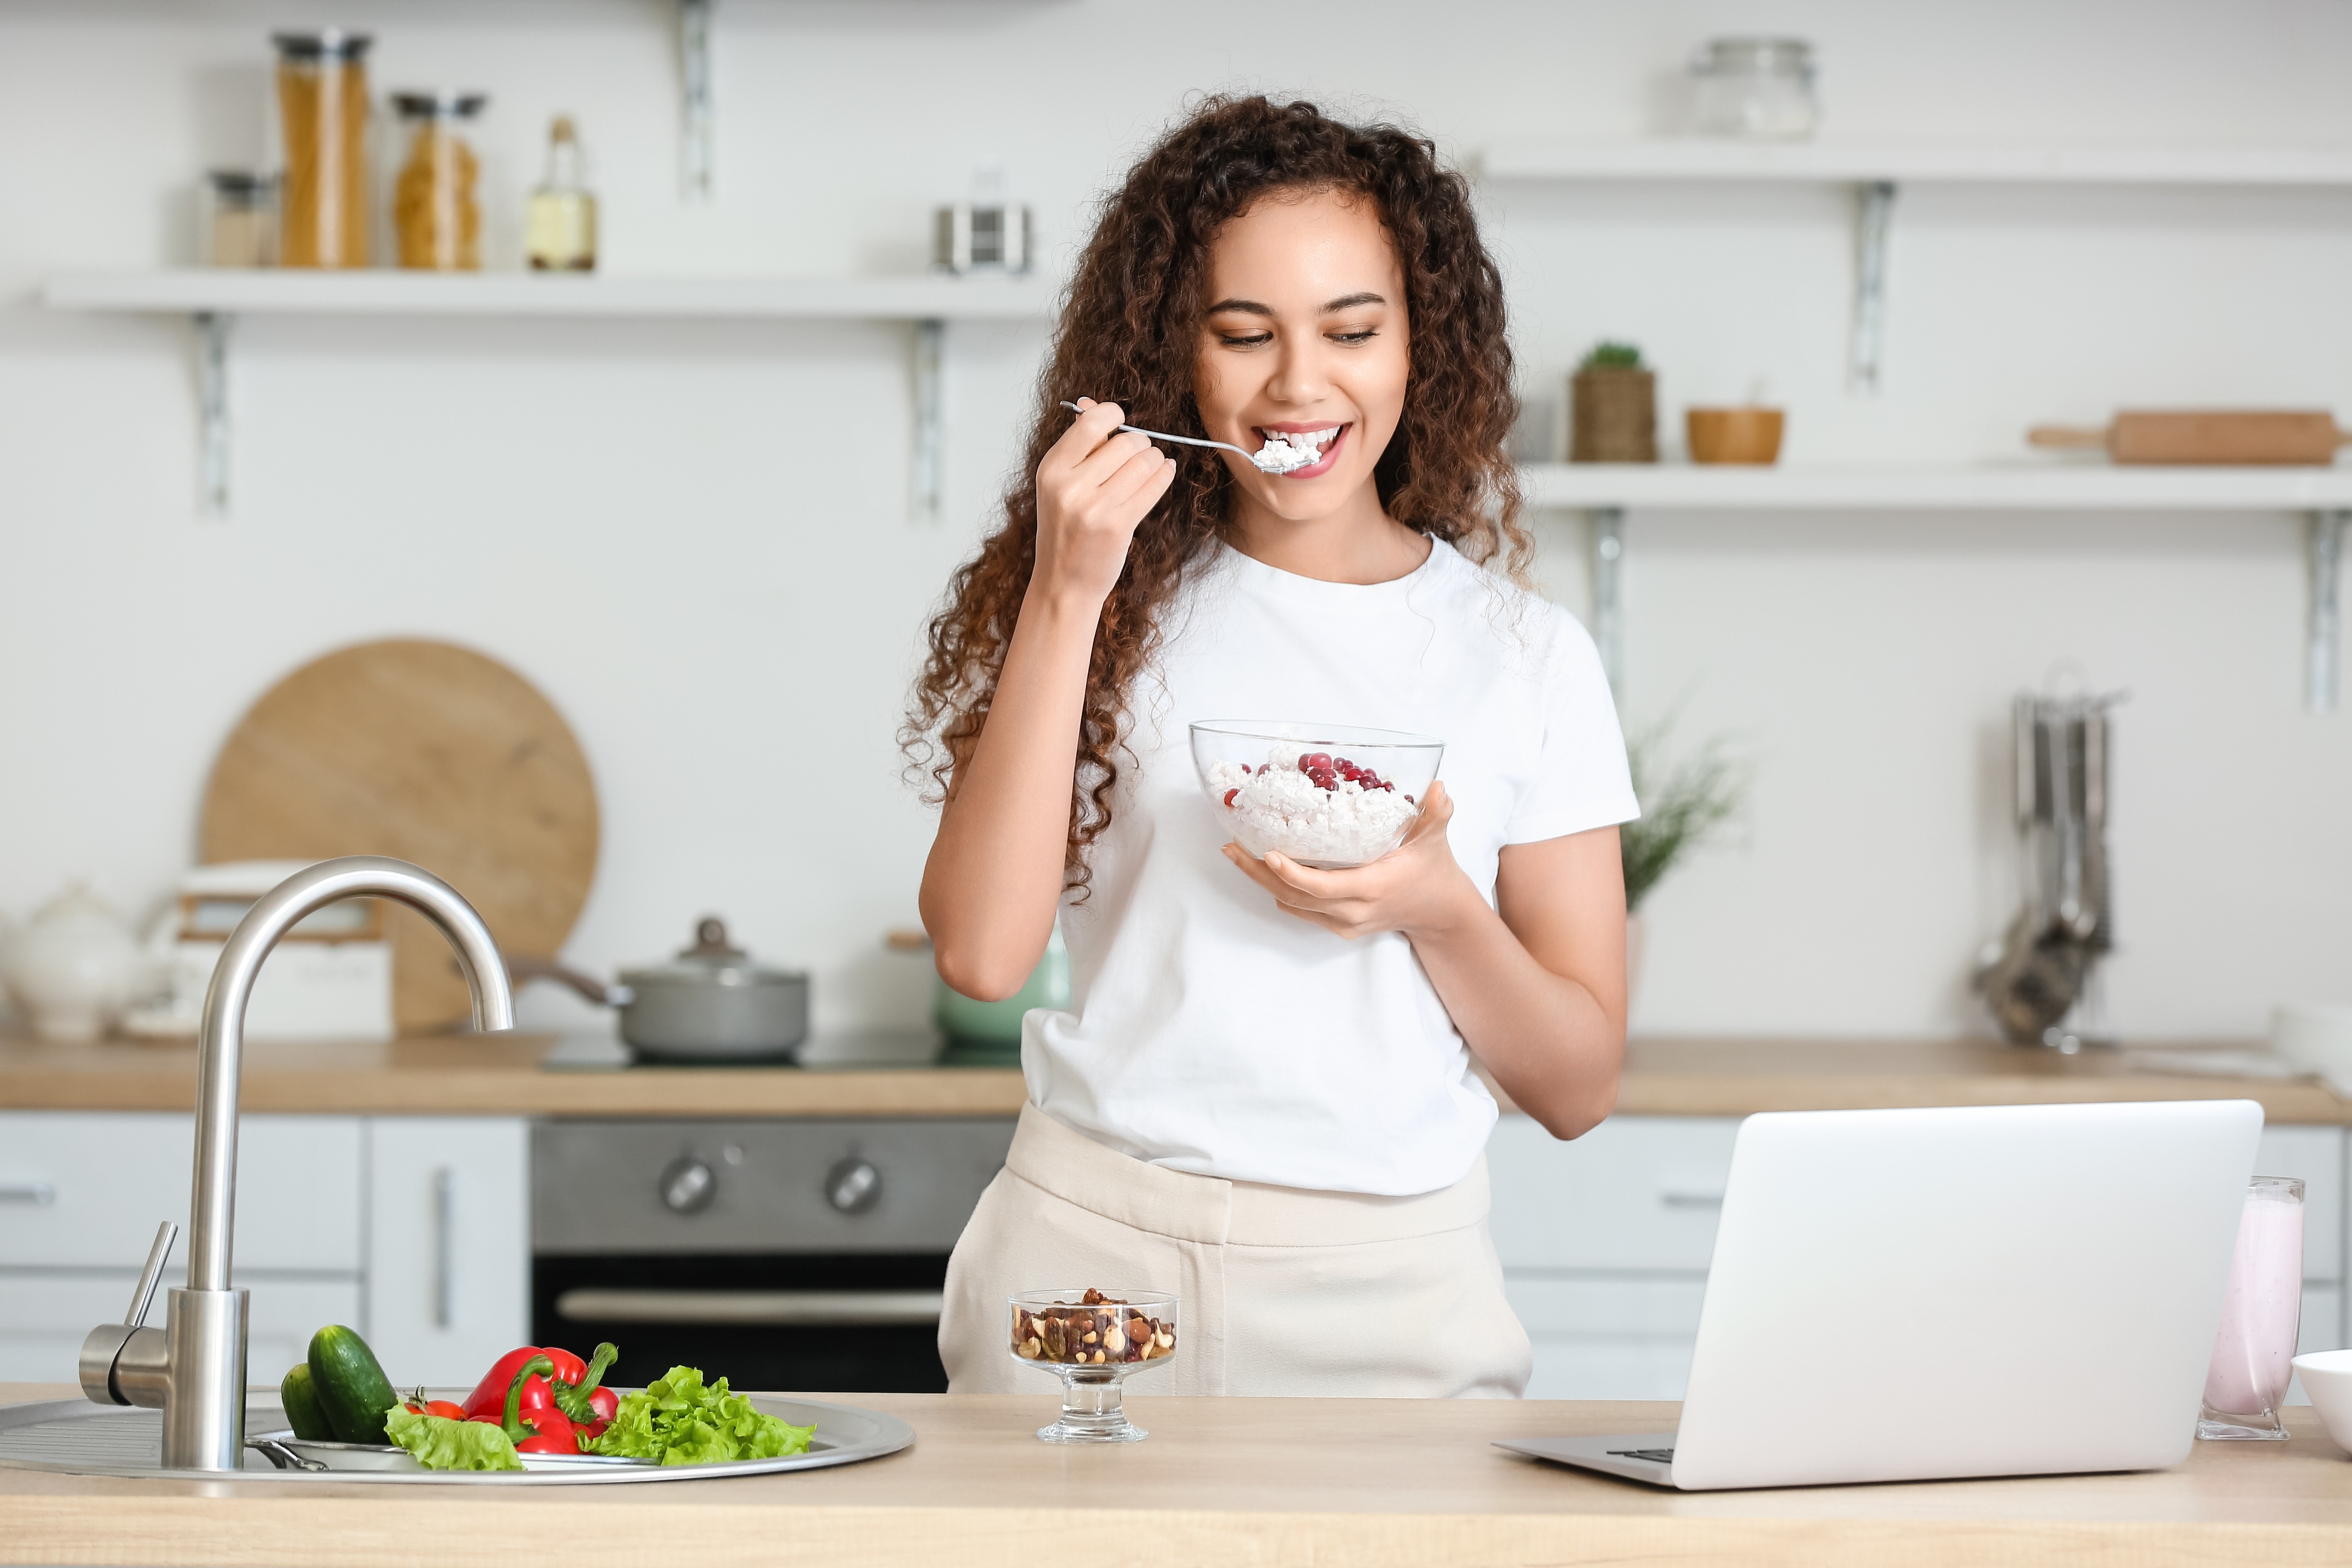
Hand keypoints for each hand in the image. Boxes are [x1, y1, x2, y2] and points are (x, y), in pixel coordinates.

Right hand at [1031, 398, 1176, 607]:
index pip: (1091, 422)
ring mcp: (1094, 507)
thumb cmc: (1065, 531)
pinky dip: (1164, 475)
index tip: (1120, 424)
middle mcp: (1069, 486)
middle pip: (1125, 441)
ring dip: (1155, 459)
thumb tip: (1092, 403)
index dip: (1113, 416)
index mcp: (1052, 469)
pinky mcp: (1117, 526)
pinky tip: (1164, 472)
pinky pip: (1153, 486)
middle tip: (1140, 453)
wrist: (1063, 583)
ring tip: (1152, 465)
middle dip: (1140, 444)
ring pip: (1143, 462)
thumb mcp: (1059, 485)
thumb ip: (1079, 446)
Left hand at [1220, 781, 1481, 940]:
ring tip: (1237, 852)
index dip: (1292, 873)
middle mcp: (1352, 911)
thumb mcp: (1435, 840)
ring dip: (1262, 881)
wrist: (1439, 913)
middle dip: (1258, 874)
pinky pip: (1300, 910)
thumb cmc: (1433, 871)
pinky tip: (1264, 867)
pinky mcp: (1338, 926)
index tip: (1267, 853)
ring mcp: (1343, 923)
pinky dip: (1280, 889)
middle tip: (1230, 848)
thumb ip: (1437, 814)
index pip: (1322, 887)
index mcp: (1372, 888)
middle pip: (1293, 897)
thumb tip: (1438, 788)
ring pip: (1291, 905)